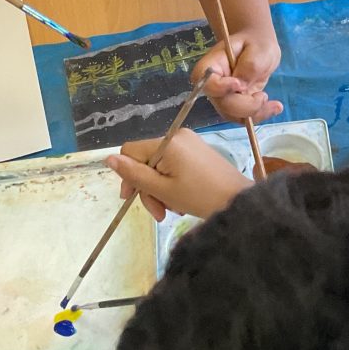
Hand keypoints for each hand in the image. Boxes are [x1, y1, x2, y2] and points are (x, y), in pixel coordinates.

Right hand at [105, 129, 251, 220]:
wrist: (239, 201)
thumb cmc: (200, 197)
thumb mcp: (163, 189)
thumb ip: (135, 174)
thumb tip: (108, 158)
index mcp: (167, 142)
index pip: (130, 152)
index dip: (128, 176)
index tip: (132, 199)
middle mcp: (177, 136)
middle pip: (146, 160)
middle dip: (148, 188)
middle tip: (159, 213)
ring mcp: (189, 142)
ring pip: (160, 165)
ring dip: (161, 190)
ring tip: (173, 210)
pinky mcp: (198, 151)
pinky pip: (175, 165)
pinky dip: (173, 183)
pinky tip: (181, 201)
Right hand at [193, 28, 283, 122]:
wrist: (258, 47)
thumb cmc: (256, 43)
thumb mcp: (258, 48)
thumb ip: (249, 65)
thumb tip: (241, 86)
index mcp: (212, 65)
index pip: (207, 83)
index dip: (220, 88)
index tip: (239, 84)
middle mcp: (214, 85)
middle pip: (222, 104)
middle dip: (245, 106)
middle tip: (263, 96)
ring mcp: (224, 97)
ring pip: (233, 115)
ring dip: (255, 113)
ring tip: (274, 104)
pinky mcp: (236, 105)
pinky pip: (243, 118)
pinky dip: (260, 115)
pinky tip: (275, 107)